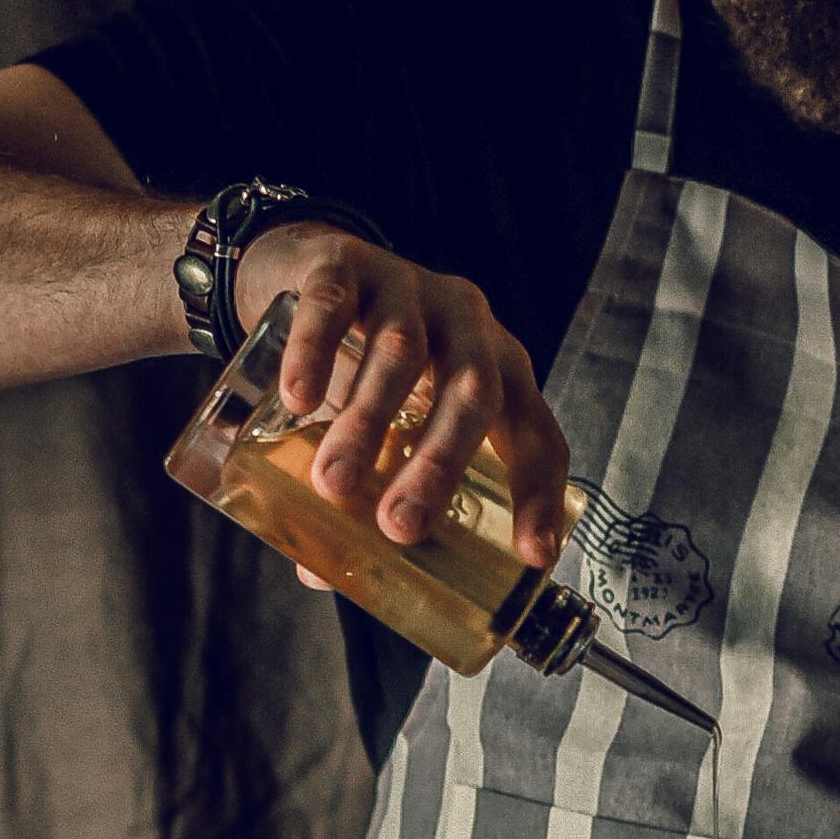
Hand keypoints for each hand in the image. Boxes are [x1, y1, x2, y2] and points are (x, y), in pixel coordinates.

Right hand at [233, 225, 568, 566]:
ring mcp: (409, 288)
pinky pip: (333, 306)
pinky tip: (298, 400)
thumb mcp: (378, 423)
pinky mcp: (345, 264)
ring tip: (333, 484)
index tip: (532, 555)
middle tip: (400, 528)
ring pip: (401, 354)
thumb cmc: (359, 363)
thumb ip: (362, 488)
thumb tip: (320, 574)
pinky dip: (316, 353)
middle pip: (475, 394)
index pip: (536, 435)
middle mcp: (468, 325)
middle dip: (441, 465)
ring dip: (368, 422)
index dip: (540, 495)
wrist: (302, 267)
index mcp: (497, 371)